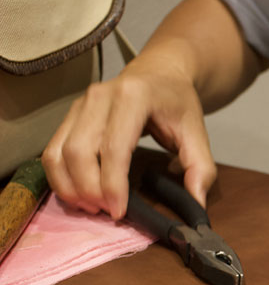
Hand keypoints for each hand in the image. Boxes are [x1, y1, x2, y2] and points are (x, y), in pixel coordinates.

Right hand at [42, 57, 215, 219]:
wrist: (160, 72)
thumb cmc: (177, 102)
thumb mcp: (198, 133)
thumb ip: (201, 168)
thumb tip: (197, 203)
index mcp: (133, 97)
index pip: (114, 147)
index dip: (112, 184)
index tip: (119, 212)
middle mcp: (100, 96)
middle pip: (80, 152)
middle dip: (90, 190)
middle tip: (108, 212)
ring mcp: (80, 104)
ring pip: (59, 152)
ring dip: (70, 187)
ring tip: (92, 208)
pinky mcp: (70, 114)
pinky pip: (52, 150)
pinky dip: (60, 177)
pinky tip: (78, 195)